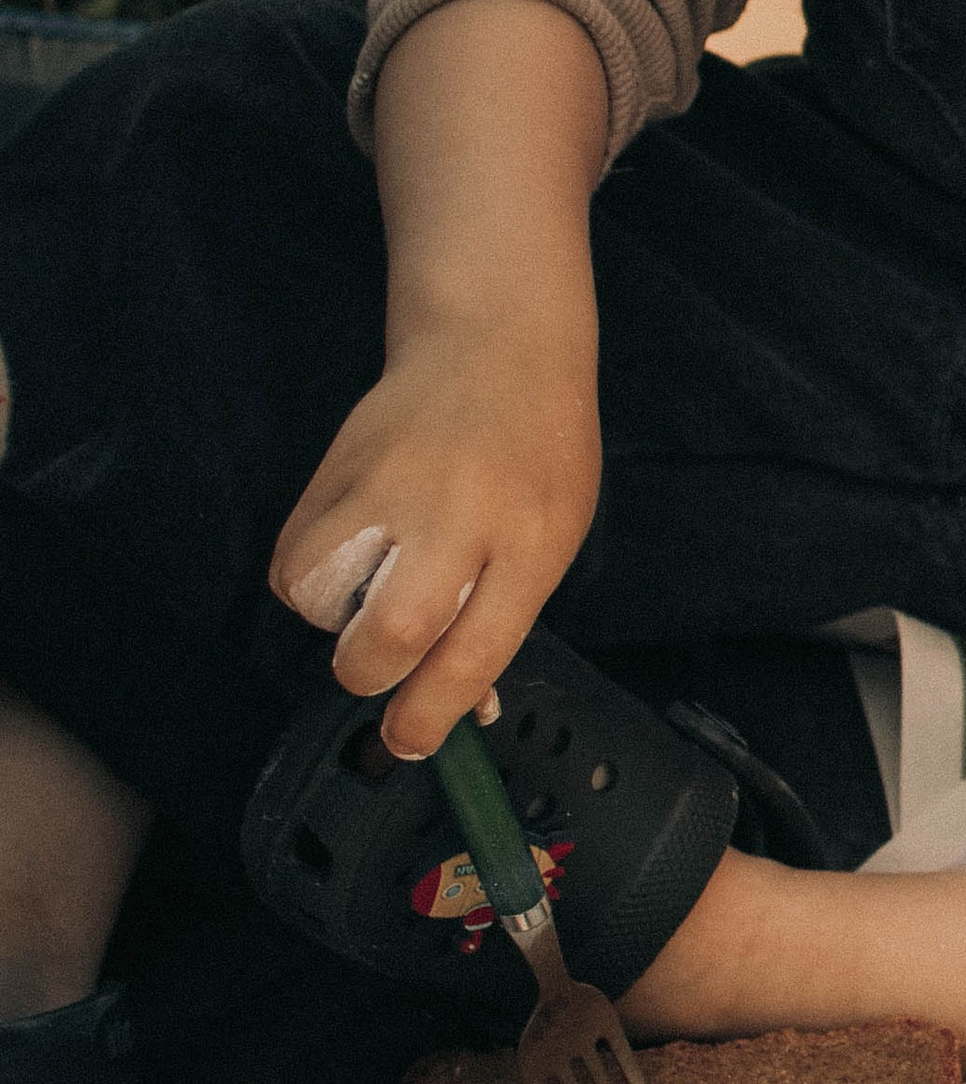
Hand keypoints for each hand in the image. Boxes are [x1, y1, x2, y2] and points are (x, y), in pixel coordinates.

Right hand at [268, 315, 601, 762]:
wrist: (494, 341)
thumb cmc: (538, 450)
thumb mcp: (553, 534)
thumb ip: (503, 616)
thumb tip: (455, 708)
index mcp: (530, 541)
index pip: (475, 651)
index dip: (431, 715)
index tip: (409, 741)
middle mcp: (458, 515)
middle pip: (392, 632)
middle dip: (372, 678)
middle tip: (381, 669)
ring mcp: (389, 487)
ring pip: (322, 597)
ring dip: (334, 621)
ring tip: (368, 591)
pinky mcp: (334, 468)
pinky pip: (294, 559)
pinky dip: (311, 580)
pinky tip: (348, 557)